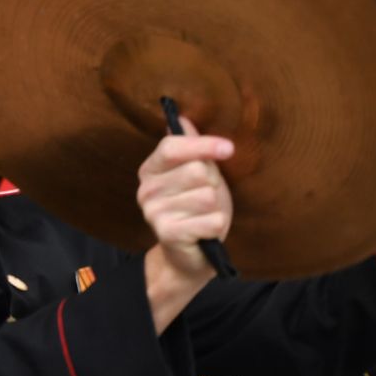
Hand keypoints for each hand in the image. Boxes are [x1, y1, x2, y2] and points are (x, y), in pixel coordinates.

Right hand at [139, 117, 233, 328]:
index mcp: (151, 169)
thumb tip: (183, 119)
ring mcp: (154, 212)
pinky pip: (211, 220)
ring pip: (207, 196)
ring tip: (204, 216)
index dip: (203, 145)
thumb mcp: (199, 174)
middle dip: (212, 185)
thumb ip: (192, 148)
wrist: (192, 256)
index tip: (228, 149)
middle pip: (196, 170)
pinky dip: (217, 226)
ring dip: (215, 208)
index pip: (172, 146)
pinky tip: (205, 232)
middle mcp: (146, 189)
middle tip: (206, 200)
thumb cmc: (198, 210)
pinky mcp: (168, 233)